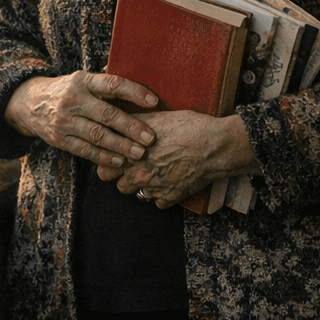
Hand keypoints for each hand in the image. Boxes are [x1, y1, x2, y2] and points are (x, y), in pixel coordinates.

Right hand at [5, 72, 157, 167]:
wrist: (29, 103)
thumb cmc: (67, 90)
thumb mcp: (82, 80)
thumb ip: (105, 86)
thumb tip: (141, 91)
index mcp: (83, 81)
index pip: (112, 84)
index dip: (134, 92)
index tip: (154, 102)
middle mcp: (73, 99)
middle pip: (107, 114)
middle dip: (131, 127)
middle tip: (150, 138)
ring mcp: (64, 121)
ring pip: (97, 136)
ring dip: (120, 146)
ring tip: (139, 153)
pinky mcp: (59, 139)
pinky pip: (85, 150)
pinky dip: (103, 157)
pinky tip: (119, 161)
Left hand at [97, 111, 259, 208]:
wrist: (215, 146)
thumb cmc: (189, 127)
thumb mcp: (158, 117)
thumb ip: (134, 123)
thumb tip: (120, 121)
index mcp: (132, 154)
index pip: (104, 168)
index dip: (109, 162)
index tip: (115, 158)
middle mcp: (140, 174)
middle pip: (118, 185)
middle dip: (123, 177)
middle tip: (132, 167)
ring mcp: (154, 188)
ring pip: (137, 194)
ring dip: (142, 186)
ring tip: (152, 174)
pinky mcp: (170, 198)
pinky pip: (157, 202)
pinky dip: (161, 194)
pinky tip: (168, 181)